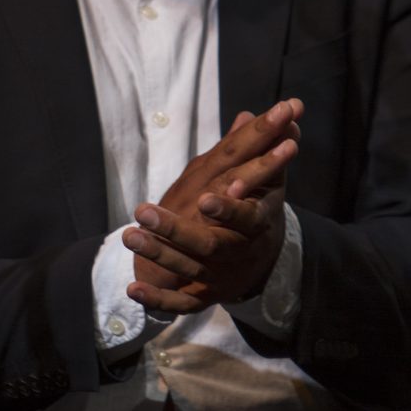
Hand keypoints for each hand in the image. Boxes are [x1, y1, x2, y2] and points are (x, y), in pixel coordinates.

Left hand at [122, 99, 302, 312]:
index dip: (228, 211)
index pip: (246, 218)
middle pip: (208, 244)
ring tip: (129, 235)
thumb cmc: (257, 206)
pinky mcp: (203, 295)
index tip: (204, 199)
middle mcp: (238, 250)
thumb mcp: (266, 179)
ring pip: (188, 267)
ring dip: (158, 254)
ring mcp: (220, 275)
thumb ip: (266, 147)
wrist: (259, 260)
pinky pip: (180, 302)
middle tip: (143, 210)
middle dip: (175, 231)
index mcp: (257, 221)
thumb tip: (281, 108)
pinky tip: (133, 289)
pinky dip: (158, 299)